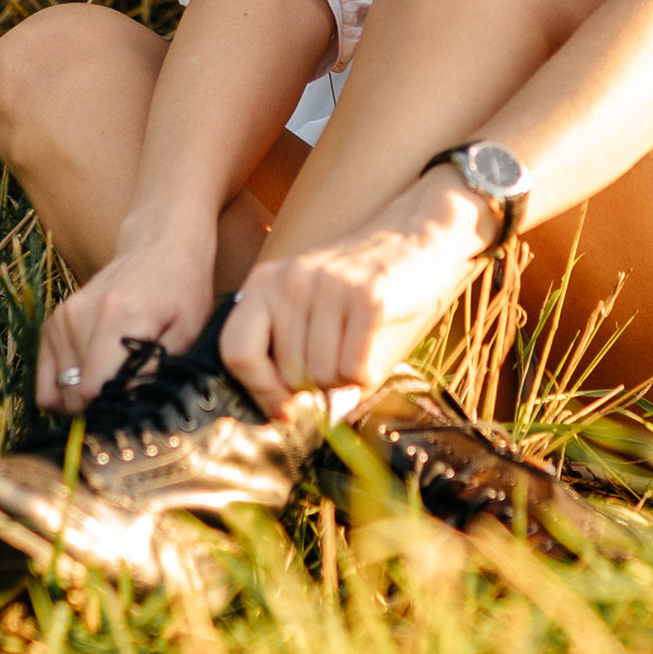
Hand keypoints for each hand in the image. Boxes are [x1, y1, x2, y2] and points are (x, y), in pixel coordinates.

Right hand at [36, 225, 218, 415]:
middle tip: (129, 402)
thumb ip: (156, 372)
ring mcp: (61, 320)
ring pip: (58, 394)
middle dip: (100, 411)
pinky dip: (65, 391)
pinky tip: (93, 380)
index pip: (93, 390)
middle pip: (74, 396)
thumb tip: (130, 408)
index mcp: (116, 318)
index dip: (114, 411)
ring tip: (114, 385)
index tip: (135, 410)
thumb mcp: (187, 334)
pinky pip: (45, 382)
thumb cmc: (181, 292)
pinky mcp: (52, 324)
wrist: (159, 247)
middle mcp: (79, 317)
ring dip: (84, 401)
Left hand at [217, 176, 489, 410]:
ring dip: (344, 377)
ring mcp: (329, 287)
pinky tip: (374, 342)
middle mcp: (290, 281)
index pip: (235, 352)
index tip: (285, 408)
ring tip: (357, 342)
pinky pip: (356, 369)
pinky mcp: (368, 298)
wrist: (417, 235)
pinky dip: (368, 372)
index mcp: (264, 283)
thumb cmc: (357, 287)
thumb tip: (289, 419)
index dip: (259, 390)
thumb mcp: (309, 308)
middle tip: (338, 358)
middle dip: (316, 385)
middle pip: (288, 375)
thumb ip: (289, 358)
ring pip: (322, 377)